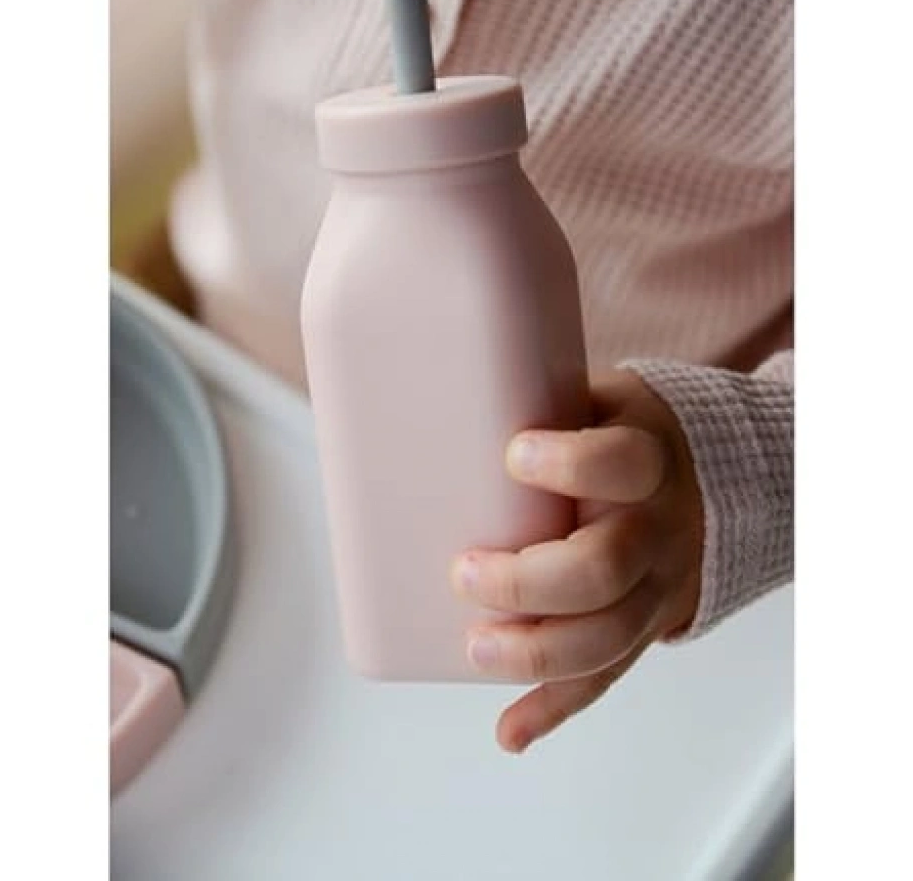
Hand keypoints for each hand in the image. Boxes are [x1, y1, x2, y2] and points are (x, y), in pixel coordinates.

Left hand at [450, 370, 704, 753]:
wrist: (706, 480)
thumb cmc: (621, 434)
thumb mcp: (596, 401)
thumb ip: (534, 402)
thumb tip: (420, 398)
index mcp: (644, 458)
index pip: (621, 463)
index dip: (571, 464)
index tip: (514, 454)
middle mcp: (654, 528)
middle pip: (605, 569)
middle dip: (529, 582)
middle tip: (464, 571)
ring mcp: (655, 586)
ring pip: (605, 637)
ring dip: (536, 654)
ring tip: (476, 649)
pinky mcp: (643, 626)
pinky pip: (604, 676)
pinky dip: (555, 708)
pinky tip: (511, 730)